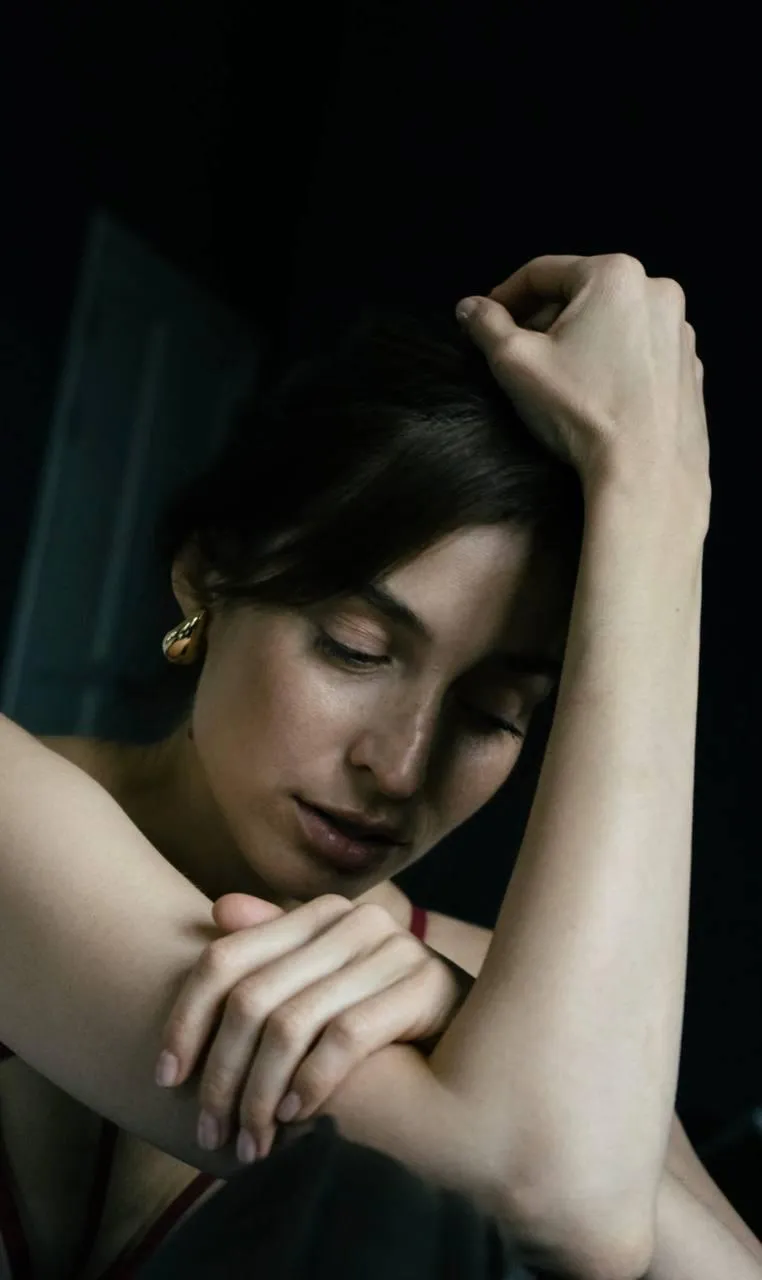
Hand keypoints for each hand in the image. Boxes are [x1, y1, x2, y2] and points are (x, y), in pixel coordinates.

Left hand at [155, 892, 469, 1161]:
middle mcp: (352, 921)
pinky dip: (311, 1083)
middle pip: (250, 997)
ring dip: (258, 1094)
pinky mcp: (422, 986)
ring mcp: (390, 950)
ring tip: (247, 1141)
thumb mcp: (323, 979)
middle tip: (207, 1131)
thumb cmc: (383, 1010)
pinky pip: (345, 1037)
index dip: (185, 1018)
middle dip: (220, 1073)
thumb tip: (216, 909)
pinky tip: (295, 1116)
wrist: (476, 1030)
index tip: (166, 1077)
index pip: (224, 958)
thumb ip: (272, 948)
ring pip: (291, 1023)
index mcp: (318, 913)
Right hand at [457, 253, 708, 502]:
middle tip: (520, 354)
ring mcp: (680, 330)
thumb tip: (469, 307)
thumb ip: (487, 326)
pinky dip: (615, 362)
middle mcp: (657, 290)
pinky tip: (596, 395)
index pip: (542, 272)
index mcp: (614, 275)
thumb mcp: (515, 363)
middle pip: (581, 294)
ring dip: (581, 340)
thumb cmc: (580, 411)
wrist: (646, 473)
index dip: (505, 295)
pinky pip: (641, 351)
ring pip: (614, 321)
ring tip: (559, 379)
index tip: (486, 321)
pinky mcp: (690, 367)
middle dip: (546, 320)